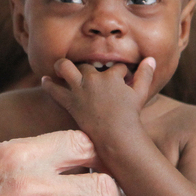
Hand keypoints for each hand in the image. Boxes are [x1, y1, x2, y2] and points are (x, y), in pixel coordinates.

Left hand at [41, 58, 155, 149]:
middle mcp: (94, 79)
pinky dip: (48, 84)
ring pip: (65, 68)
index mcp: (111, 75)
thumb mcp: (141, 94)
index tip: (122, 80)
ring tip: (60, 67)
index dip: (120, 72)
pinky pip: (54, 90)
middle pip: (87, 65)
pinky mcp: (70, 102)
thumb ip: (145, 75)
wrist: (116, 137)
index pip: (115, 67)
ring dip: (62, 65)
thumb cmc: (130, 117)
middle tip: (88, 73)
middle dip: (88, 68)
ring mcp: (80, 89)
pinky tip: (45, 79)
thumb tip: (151, 59)